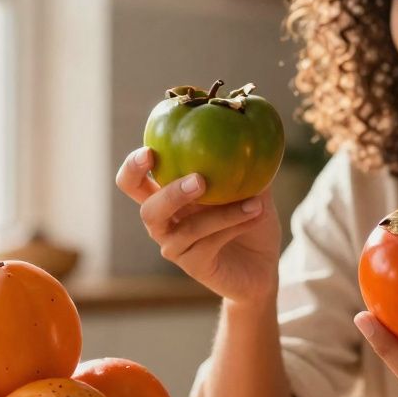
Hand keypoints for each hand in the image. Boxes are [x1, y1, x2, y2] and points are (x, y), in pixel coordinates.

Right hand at [116, 146, 280, 303]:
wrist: (264, 265)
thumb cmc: (251, 219)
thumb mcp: (253, 187)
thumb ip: (246, 162)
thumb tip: (252, 130)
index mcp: (169, 196)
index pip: (135, 182)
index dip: (133, 167)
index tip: (150, 151)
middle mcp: (166, 223)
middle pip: (147, 210)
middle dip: (169, 193)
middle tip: (198, 179)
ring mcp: (177, 247)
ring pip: (186, 229)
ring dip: (222, 213)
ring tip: (253, 201)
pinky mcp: (194, 266)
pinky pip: (209, 244)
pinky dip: (234, 226)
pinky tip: (257, 214)